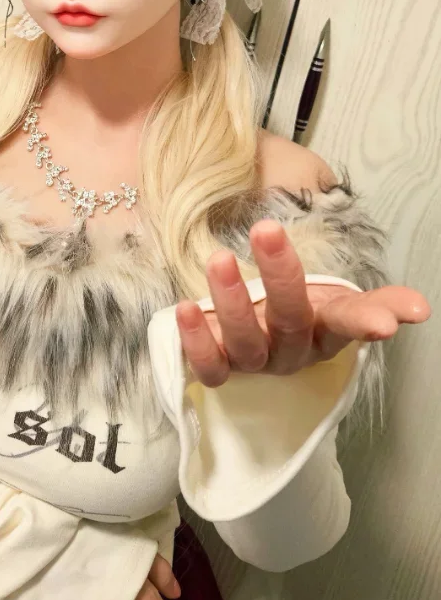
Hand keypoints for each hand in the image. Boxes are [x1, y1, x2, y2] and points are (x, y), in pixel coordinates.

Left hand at [175, 218, 431, 386]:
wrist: (257, 334)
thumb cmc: (301, 306)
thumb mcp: (337, 297)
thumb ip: (377, 301)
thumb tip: (419, 308)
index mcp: (327, 328)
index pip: (350, 323)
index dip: (367, 321)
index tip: (383, 322)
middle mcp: (293, 349)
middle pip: (290, 319)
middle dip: (280, 276)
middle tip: (266, 230)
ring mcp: (257, 362)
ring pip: (247, 343)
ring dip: (231, 301)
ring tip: (219, 259)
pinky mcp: (222, 369)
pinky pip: (210, 367)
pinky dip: (196, 342)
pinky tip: (182, 309)